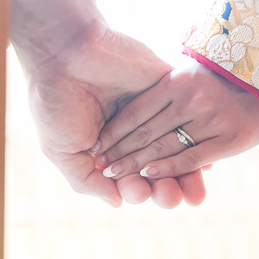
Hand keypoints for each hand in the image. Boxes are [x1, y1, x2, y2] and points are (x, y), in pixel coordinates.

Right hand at [10, 0, 205, 207]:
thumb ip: (87, 181)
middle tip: (168, 196)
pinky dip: (196, 141)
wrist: (64, 54)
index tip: (138, 192)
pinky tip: (203, 161)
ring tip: (186, 191)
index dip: (139, 192)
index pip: (131, 178)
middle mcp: (133, 132)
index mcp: (108, 146)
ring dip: (184, 175)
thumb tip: (118, 203)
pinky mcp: (168, 89)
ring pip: (177, 150)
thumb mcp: (63, 151)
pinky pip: (188, 120)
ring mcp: (153, 111)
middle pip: (158, 170)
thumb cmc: (55, 101)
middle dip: (166, 191)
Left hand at [93, 61, 258, 179]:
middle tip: (99, 165)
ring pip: (163, 146)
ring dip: (135, 164)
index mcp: (178, 80)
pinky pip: (191, 156)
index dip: (114, 131)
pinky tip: (149, 175)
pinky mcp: (229, 138)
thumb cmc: (229, 71)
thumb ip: (169, 84)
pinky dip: (168, 167)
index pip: (137, 111)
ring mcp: (210, 119)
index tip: (96, 145)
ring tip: (113, 174)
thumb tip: (141, 101)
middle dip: (118, 152)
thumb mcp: (195, 69)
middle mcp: (190, 99)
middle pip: (145, 132)